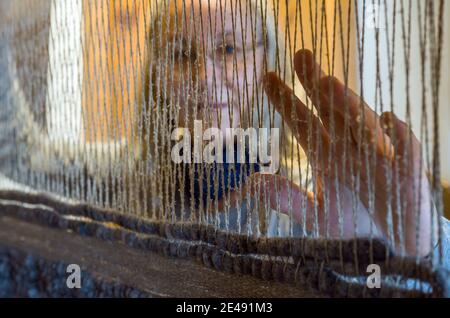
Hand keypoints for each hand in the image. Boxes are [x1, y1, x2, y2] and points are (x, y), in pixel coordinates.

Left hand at [230, 49, 434, 256]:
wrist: (390, 249)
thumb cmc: (354, 228)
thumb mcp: (316, 216)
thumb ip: (287, 200)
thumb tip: (253, 182)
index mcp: (327, 156)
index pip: (304, 122)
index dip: (286, 100)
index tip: (266, 78)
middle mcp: (350, 148)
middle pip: (332, 109)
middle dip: (316, 82)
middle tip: (300, 54)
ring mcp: (379, 156)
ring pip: (362, 123)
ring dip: (347, 103)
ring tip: (326, 83)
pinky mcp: (409, 171)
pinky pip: (406, 148)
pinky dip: (399, 135)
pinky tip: (388, 119)